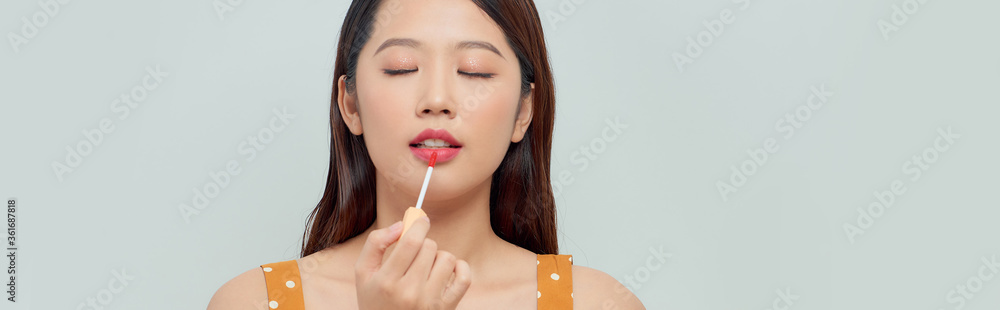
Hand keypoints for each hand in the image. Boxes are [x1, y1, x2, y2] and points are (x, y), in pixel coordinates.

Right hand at [355, 217, 471, 309]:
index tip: (421, 220)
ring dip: (438, 257)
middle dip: (423, 244)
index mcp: (387, 282)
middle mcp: (410, 293)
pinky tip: (446, 271)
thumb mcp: (363, 273)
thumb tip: (400, 225)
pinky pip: (464, 277)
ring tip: (427, 266)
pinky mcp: (446, 308)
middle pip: (429, 247)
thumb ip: (375, 244)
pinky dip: (459, 267)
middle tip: (415, 254)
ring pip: (447, 258)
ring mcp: (430, 302)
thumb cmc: (375, 300)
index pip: (411, 241)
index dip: (419, 224)